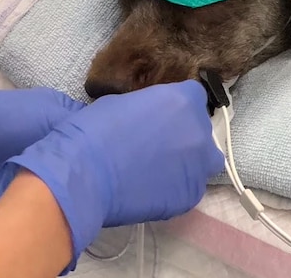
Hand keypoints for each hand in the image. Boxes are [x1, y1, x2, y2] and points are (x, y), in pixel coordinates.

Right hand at [0, 80, 224, 271]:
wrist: (84, 174)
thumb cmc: (96, 130)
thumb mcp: (125, 102)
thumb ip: (151, 108)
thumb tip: (154, 118)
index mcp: (183, 100)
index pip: (195, 95)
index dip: (180, 105)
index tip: (166, 115)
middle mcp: (198, 131)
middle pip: (202, 129)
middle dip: (185, 133)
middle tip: (159, 144)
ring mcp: (198, 165)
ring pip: (205, 160)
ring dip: (190, 161)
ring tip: (161, 169)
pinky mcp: (190, 195)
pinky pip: (190, 187)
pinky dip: (177, 187)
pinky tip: (153, 189)